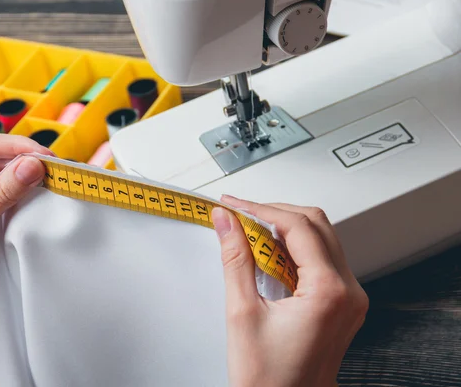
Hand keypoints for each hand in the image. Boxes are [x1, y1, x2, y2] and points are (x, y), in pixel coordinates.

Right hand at [212, 196, 368, 386]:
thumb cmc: (269, 378)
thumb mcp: (243, 312)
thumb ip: (235, 259)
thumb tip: (226, 222)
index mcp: (329, 292)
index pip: (298, 226)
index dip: (261, 209)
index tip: (235, 205)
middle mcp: (348, 292)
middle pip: (316, 224)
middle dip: (275, 213)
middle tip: (240, 214)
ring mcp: (349, 298)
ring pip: (321, 238)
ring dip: (285, 229)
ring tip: (249, 233)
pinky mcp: (342, 303)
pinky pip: (323, 260)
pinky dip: (294, 250)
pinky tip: (268, 255)